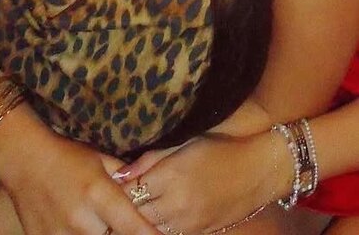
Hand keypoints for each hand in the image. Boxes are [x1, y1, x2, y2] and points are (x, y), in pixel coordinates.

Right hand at [0, 121, 157, 234]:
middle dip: (123, 233)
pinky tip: (82, 227)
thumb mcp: (100, 160)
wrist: (23, 159)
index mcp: (99, 194)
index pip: (133, 227)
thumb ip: (125, 178)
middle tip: (123, 224)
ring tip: (101, 223)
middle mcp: (82, 219)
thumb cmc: (66, 155)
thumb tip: (148, 189)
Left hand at [121, 132, 278, 234]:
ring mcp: (189, 223)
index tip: (108, 186)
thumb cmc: (220, 146)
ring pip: (152, 230)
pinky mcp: (200, 233)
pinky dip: (160, 228)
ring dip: (141, 221)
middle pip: (137, 216)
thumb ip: (150, 158)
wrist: (259, 168)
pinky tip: (156, 217)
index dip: (117, 191)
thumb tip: (119, 173)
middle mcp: (177, 204)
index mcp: (171, 177)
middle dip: (125, 209)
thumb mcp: (184, 142)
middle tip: (115, 202)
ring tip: (132, 211)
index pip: (129, 193)